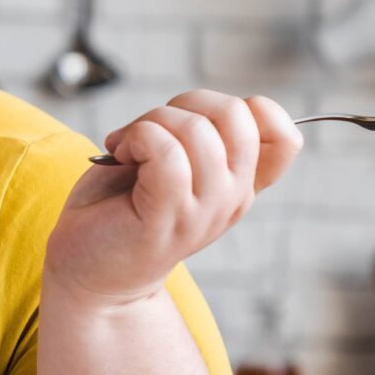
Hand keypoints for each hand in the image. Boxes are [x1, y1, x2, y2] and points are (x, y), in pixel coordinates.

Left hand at [44, 90, 302, 312]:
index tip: (194, 124)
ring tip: (127, 149)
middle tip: (149, 131)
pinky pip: (166, 151)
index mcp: (239, 183)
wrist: (89, 271)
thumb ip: (200, 136)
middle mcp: (232, 198)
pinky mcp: (169, 218)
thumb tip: (216, 103)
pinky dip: (136, 138)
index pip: (285, 136)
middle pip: (237, 114)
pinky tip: (120, 155)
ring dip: (149, 123)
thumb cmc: (119, 207)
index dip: (246, 108)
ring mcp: (205, 211)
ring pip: (195, 130)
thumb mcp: (171, 162)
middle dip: (184, 104)